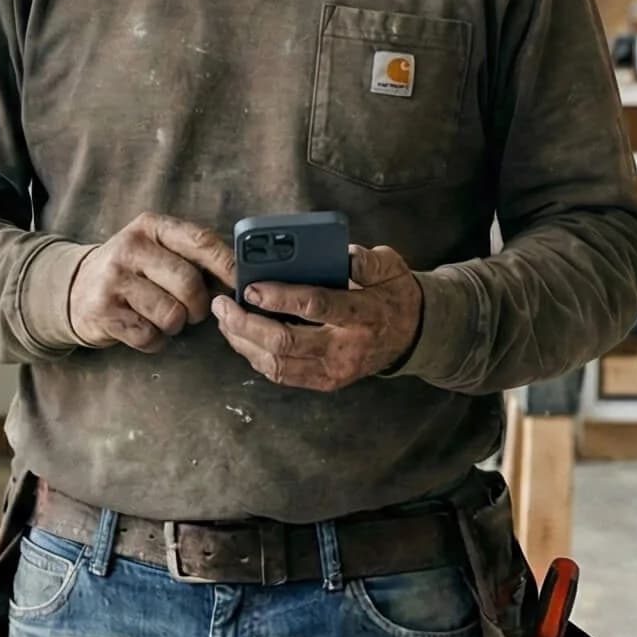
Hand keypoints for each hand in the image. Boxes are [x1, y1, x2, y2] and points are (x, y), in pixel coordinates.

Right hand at [66, 212, 236, 353]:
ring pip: (171, 314)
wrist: (74, 289)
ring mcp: (114, 280)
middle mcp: (130, 248)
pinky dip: (155, 340)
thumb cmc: (131, 271)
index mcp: (151, 226)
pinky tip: (144, 328)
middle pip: (189, 283)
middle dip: (199, 305)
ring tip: (163, 316)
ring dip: (175, 325)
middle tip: (193, 310)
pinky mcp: (104, 312)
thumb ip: (192, 255)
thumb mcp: (156, 248)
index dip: (227, 265)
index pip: (200, 241)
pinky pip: (150, 336)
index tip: (241, 283)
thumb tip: (239, 277)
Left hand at [210, 245, 423, 392]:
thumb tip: (343, 254)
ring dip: (244, 343)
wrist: (412, 336)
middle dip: (246, 324)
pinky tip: (241, 337)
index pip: (316, 305)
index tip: (251, 287)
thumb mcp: (392, 268)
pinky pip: (282, 375)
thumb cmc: (393, 295)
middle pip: (286, 343)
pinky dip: (256, 357)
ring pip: (277, 365)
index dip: (280, 297)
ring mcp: (334, 371)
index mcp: (363, 314)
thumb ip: (367, 261)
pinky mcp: (325, 382)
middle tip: (223, 305)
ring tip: (225, 319)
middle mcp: (346, 348)